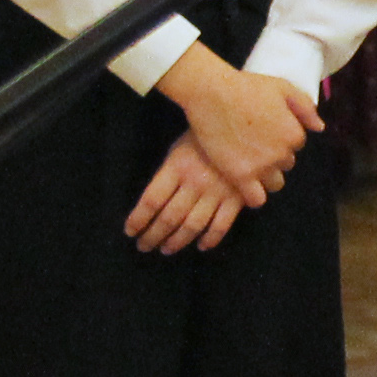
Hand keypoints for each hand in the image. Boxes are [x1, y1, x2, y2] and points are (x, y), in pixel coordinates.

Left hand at [124, 134, 244, 253]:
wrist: (246, 127)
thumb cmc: (205, 137)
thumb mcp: (179, 148)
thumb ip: (167, 174)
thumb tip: (153, 204)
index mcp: (177, 167)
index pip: (151, 200)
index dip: (138, 219)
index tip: (130, 231)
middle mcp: (194, 183)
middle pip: (169, 217)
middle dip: (153, 235)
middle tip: (143, 247)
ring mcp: (217, 192)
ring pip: (193, 225)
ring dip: (177, 241)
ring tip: (166, 249)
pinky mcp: (237, 198)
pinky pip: (221, 225)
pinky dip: (211, 239)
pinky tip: (201, 246)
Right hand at [154, 47, 316, 206]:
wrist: (211, 92)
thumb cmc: (246, 86)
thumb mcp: (282, 87)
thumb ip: (304, 107)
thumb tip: (319, 127)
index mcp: (293, 134)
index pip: (297, 144)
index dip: (281, 136)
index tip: (265, 129)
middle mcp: (281, 153)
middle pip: (286, 164)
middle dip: (274, 155)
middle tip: (254, 143)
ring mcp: (261, 167)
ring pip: (274, 183)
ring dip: (266, 175)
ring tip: (249, 162)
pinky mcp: (240, 176)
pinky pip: (256, 199)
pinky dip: (254, 195)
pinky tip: (245, 183)